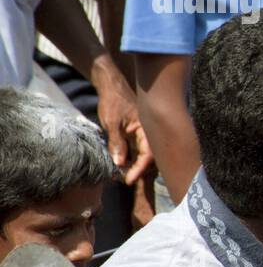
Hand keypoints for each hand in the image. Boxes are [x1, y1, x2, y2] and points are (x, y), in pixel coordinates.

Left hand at [90, 56, 152, 183]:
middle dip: (138, 170)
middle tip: (126, 179)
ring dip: (133, 165)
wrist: (111, 86)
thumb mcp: (112, 123)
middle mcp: (147, 132)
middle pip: (148, 157)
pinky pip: (135, 149)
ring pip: (141, 154)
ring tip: (122, 174)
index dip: (139, 168)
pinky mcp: (134, 133)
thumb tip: (119, 163)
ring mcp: (141, 133)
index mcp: (146, 129)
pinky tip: (121, 163)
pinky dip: (130, 157)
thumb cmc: (113, 102)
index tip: (129, 180)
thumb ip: (117, 143)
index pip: (148, 154)